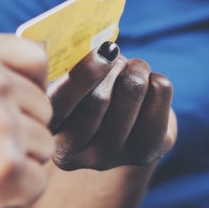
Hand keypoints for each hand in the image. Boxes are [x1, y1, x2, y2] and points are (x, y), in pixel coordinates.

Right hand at [0, 30, 54, 207]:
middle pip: (43, 108)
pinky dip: (12, 195)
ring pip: (44, 146)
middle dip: (18, 132)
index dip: (28, 89)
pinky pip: (37, 182)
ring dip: (16, 164)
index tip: (5, 111)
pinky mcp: (6, 171)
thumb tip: (36, 76)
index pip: (36, 60)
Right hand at [46, 42, 175, 170]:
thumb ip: (67, 66)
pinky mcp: (146, 151)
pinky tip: (149, 89)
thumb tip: (97, 50)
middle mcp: (76, 154)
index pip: (61, 102)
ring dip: (135, 68)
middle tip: (113, 56)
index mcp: (48, 132)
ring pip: (132, 89)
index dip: (84, 72)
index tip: (101, 51)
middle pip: (99, 97)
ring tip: (132, 70)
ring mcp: (112, 158)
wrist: (121, 127)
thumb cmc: (86, 91)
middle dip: (112, 65)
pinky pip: (160, 92)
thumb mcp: (66, 79)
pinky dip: (157, 79)